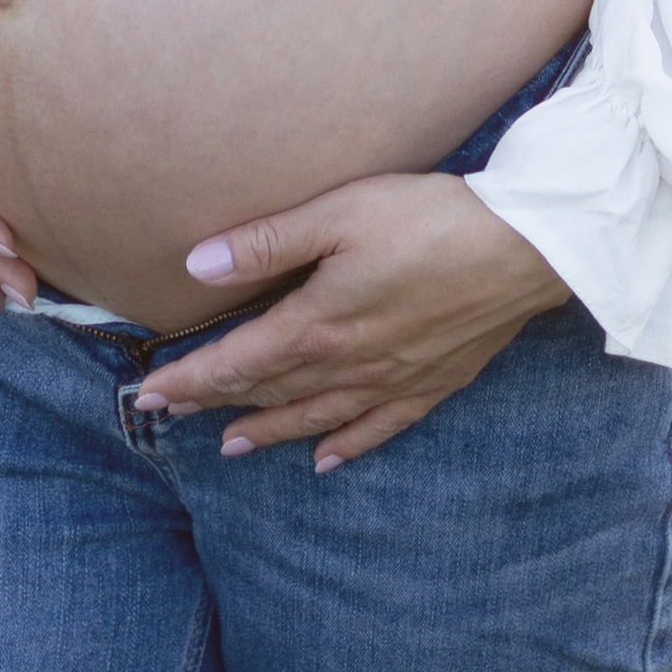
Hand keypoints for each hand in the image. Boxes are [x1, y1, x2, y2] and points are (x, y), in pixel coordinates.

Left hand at [135, 172, 567, 468]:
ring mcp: (392, 379)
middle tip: (173, 416)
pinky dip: (346, 445)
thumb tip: (196, 266)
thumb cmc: (428, 218)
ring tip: (233, 445)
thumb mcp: (339, 213)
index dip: (191, 379)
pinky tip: (326, 459)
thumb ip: (266, 242)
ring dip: (270, 430)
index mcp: (320, 323)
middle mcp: (349, 364)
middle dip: (217, 402)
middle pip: (271, 391)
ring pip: (316, 416)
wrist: (522, 249)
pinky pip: (377, 427)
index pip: (238, 361)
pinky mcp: (431, 382)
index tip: (149, 394)